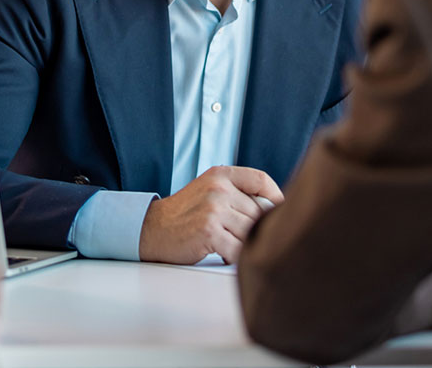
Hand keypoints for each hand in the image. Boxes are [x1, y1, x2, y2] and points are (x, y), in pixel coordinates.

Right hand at [138, 165, 283, 264]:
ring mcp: (214, 209)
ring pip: (251, 232)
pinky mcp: (210, 231)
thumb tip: (275, 209)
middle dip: (254, 229)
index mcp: (221, 175)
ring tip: (228, 245)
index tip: (279, 211)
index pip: (260, 179)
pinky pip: (239, 250)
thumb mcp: (209, 190)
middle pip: (259, 212)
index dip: (275, 197)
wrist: (151, 229)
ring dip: (244, 244)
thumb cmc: (185, 214)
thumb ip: (237, 193)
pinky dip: (235, 257)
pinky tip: (223, 254)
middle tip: (239, 237)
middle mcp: (219, 188)